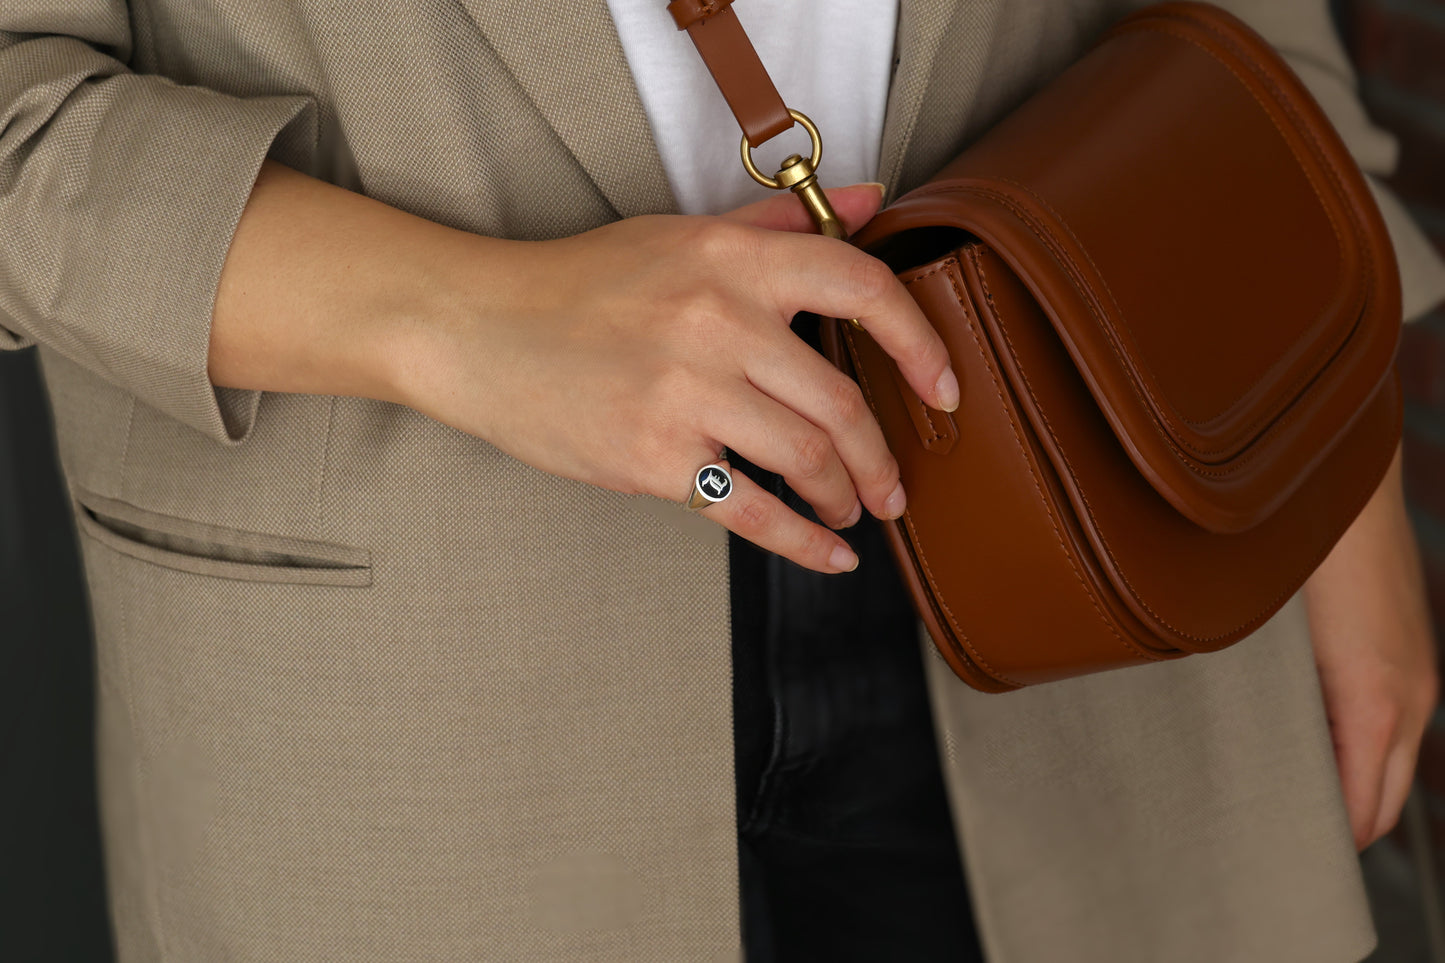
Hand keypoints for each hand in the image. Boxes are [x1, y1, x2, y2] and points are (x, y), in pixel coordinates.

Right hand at [397, 184, 957, 573]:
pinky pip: (750, 511)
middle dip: (881, 457)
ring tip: (852, 512)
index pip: (859, 285)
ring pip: (806, 459)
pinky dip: (802, 543)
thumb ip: (778, 226)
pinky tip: (829, 557)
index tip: (944, 387)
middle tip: (892, 486)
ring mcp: (685, 394)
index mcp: (731, 261)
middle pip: (840, 402)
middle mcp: (717, 322)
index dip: (919, 341)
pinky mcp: (653, 458)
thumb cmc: (580, 284)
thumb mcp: (680, 235)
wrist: (478, 330)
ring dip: (845, 498)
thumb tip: (869, 202)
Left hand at [1303, 444, 1438, 849]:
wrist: (1346, 487)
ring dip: (1347, 785)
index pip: (1361, 811)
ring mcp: (1418, 675)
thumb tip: (1237, 750)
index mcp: (1377, 703)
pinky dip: (1356, 747)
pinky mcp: (1408, 652)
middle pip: (1381, 801)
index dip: (1319, 840)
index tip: (1270, 854)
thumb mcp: (1274, 638)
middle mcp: (1411, 696)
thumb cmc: (1302, 555)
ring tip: (1278, 793)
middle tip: (1269, 837)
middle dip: (1337, 826)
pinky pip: (1389, 725)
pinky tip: (1304, 736)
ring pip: (1388, 763)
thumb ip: (1269, 701)